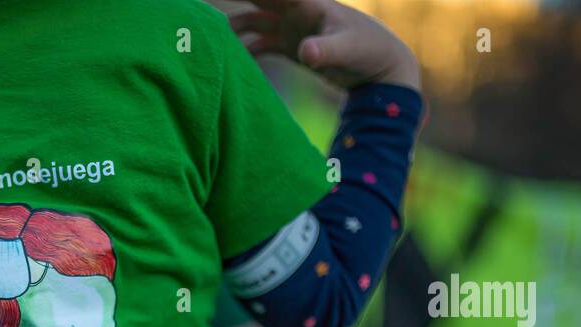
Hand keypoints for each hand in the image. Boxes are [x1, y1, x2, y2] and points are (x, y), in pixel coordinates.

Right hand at [228, 0, 420, 91]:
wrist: (379, 66)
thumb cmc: (366, 50)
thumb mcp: (346, 49)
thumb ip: (325, 50)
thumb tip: (305, 53)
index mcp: (305, 3)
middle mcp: (294, 11)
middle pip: (256, 0)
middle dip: (233, 1)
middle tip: (201, 9)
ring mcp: (291, 28)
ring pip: (252, 22)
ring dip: (234, 29)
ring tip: (209, 41)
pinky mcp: (291, 46)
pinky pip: (260, 45)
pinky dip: (245, 50)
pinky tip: (231, 64)